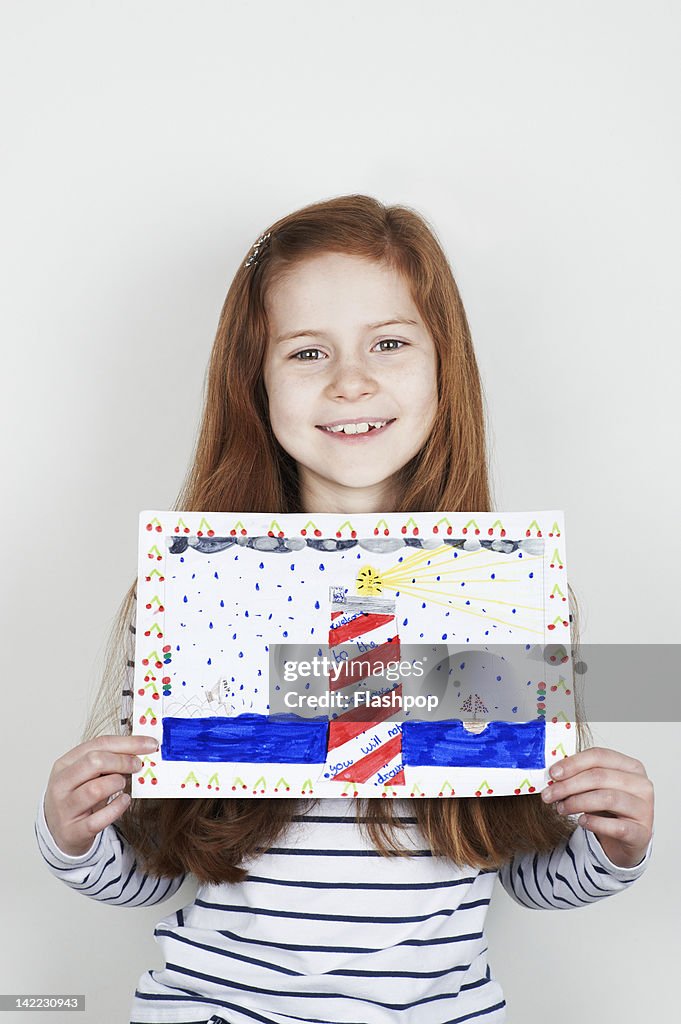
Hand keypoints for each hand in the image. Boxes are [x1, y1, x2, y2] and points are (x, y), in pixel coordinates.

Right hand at [43, 735, 158, 856]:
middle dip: (122, 761)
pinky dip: (117, 808)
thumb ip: (108, 760)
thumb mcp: (86, 774)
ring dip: (117, 784)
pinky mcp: (73, 831)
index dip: (128, 742)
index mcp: (64, 764)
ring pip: (95, 789)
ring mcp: (65, 809)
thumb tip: (140, 750)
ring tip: (123, 784)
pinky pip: (98, 819)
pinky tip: (124, 801)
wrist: (60, 831)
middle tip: (138, 765)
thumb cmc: (78, 797)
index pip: (99, 744)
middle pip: (94, 762)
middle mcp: (61, 784)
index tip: (150, 744)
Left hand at [541, 746, 653, 867]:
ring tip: (561, 808)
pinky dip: (594, 823)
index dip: (573, 763)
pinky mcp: (641, 832)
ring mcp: (644, 808)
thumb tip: (552, 775)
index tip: (552, 773)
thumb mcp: (595, 787)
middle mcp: (641, 784)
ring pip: (607, 798)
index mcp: (630, 766)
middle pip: (600, 777)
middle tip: (548, 795)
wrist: (626, 838)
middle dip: (569, 785)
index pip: (599, 756)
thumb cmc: (609, 807)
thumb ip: (579, 777)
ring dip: (577, 803)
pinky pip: (616, 826)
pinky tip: (581, 822)